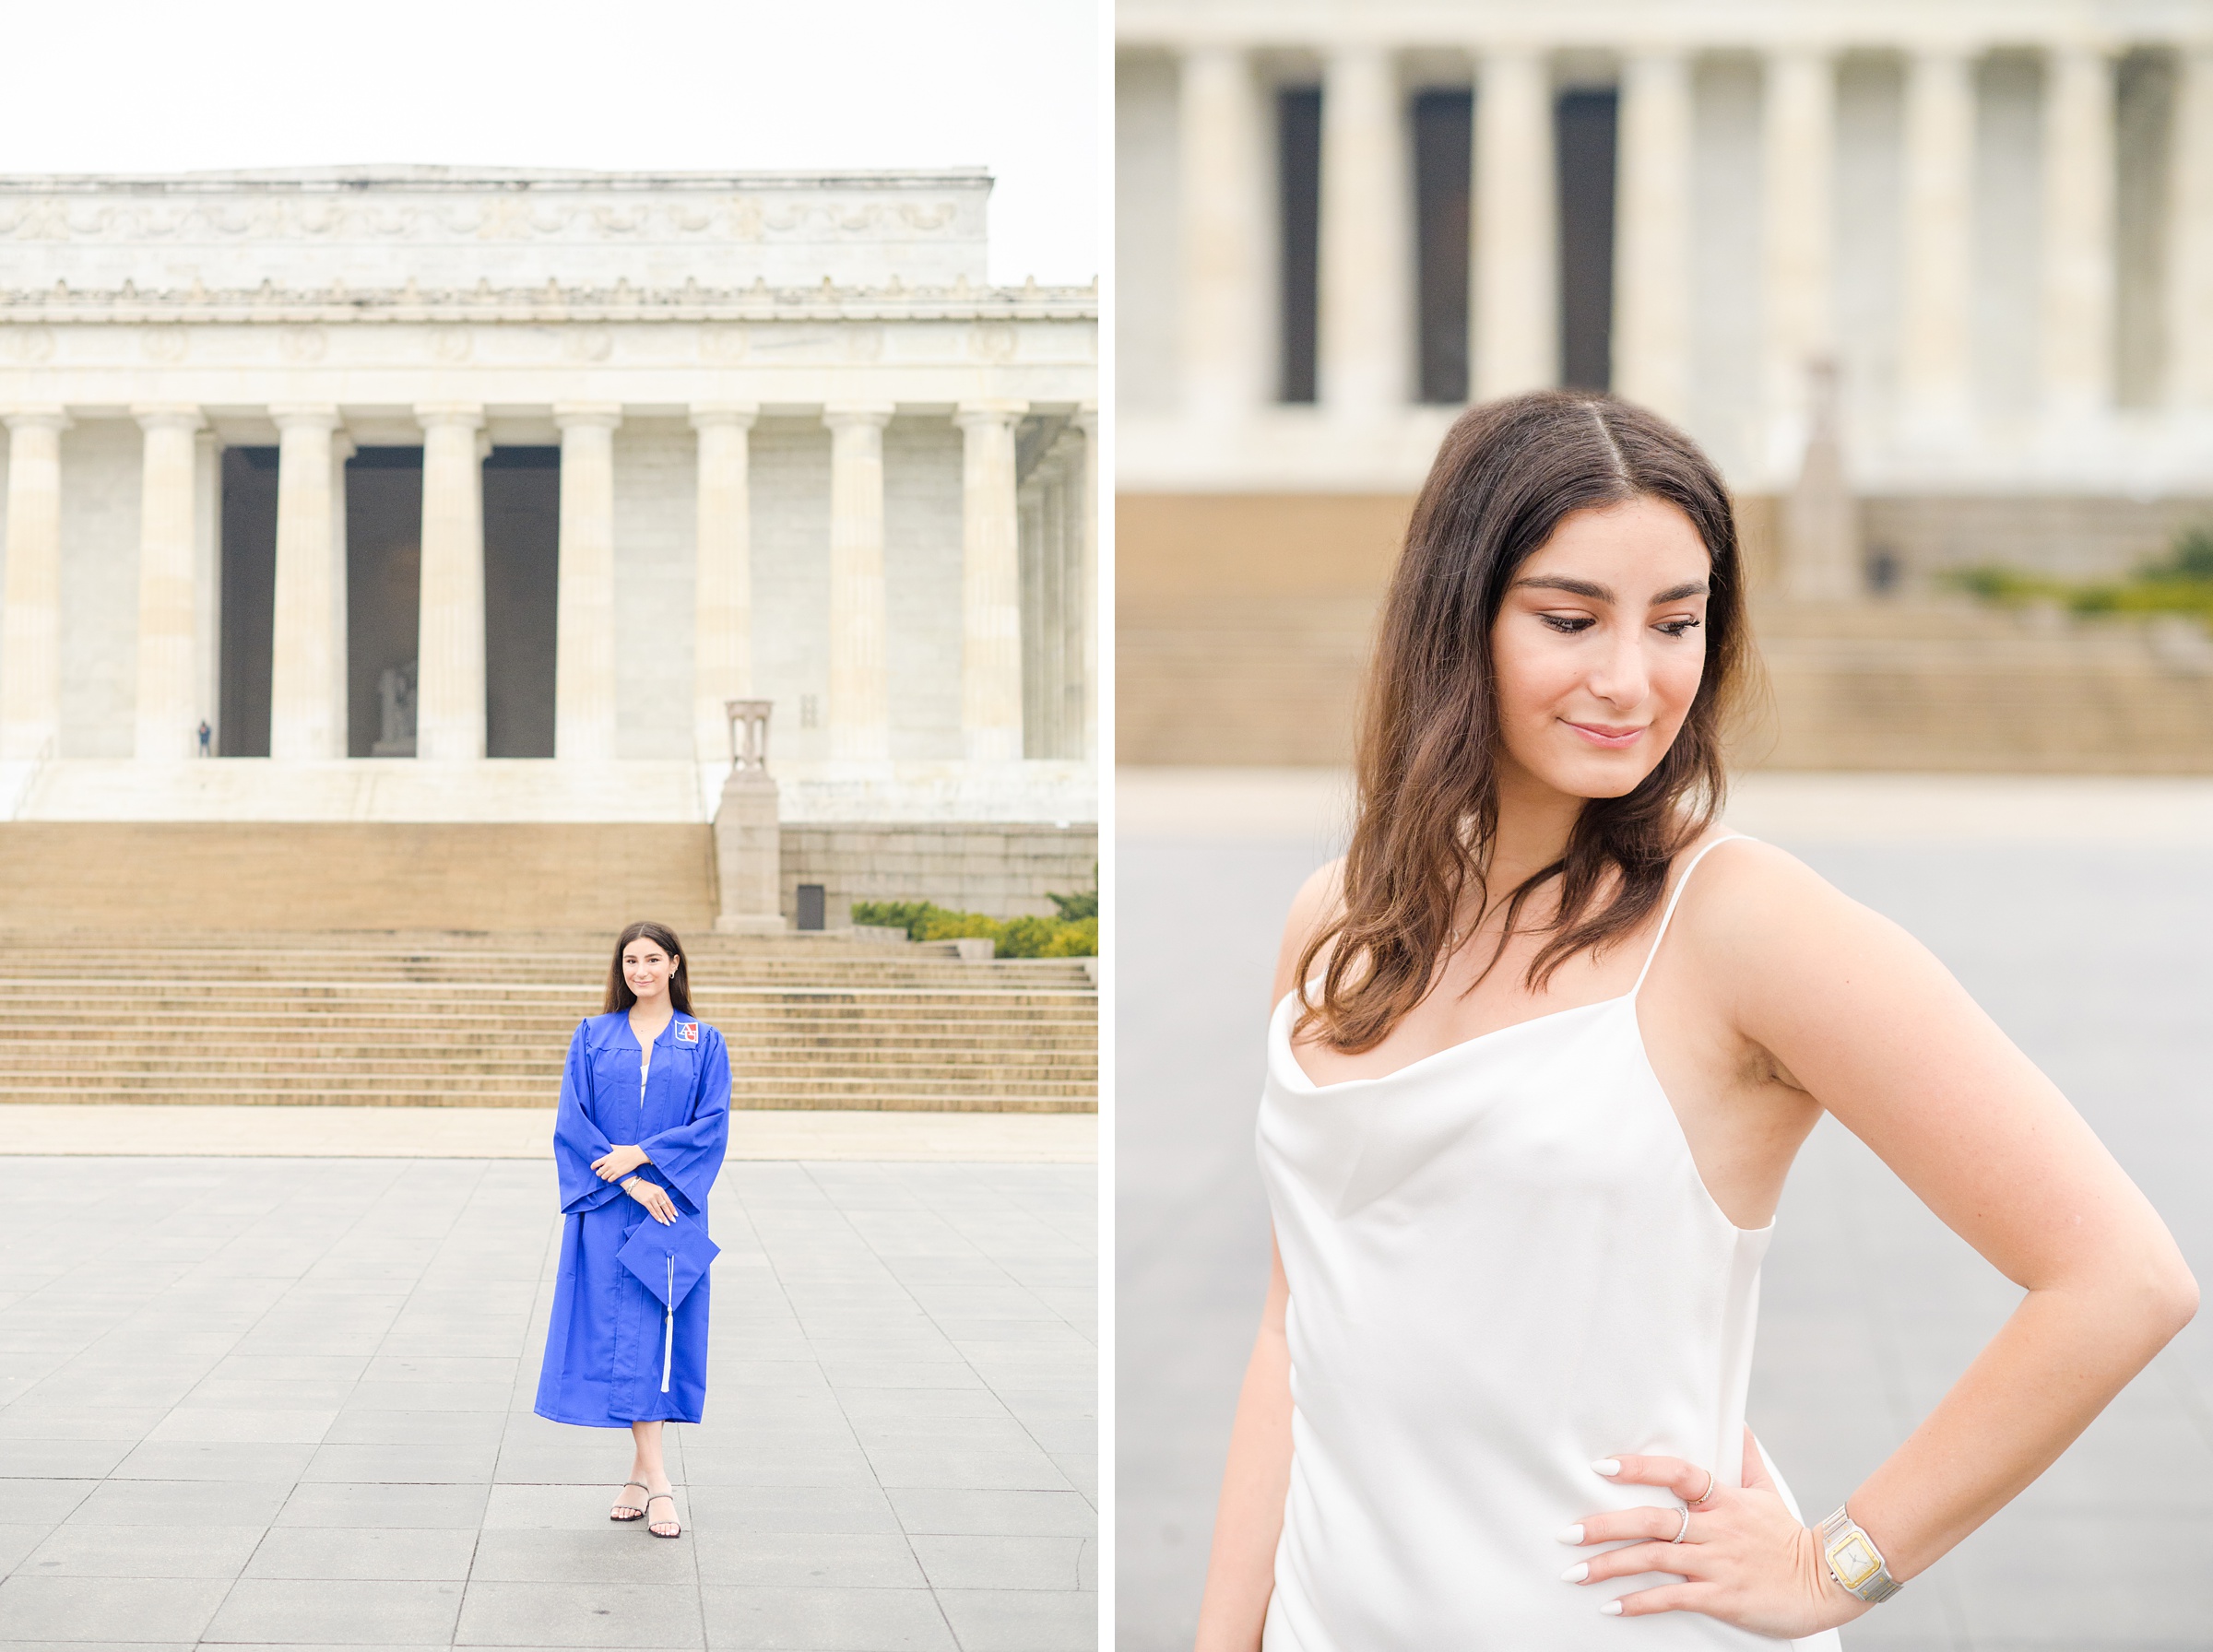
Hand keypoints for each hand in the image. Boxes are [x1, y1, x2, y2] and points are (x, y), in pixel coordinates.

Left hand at [592, 1143, 648, 1181]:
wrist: (636, 1155)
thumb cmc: (627, 1150)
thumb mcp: (617, 1147)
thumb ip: (610, 1147)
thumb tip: (606, 1144)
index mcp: (607, 1157)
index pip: (595, 1164)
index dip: (593, 1167)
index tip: (593, 1168)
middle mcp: (609, 1164)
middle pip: (599, 1172)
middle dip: (599, 1173)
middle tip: (601, 1172)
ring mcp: (614, 1170)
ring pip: (604, 1177)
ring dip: (604, 1176)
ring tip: (606, 1175)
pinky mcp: (619, 1174)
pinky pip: (610, 1180)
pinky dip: (610, 1179)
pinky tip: (611, 1177)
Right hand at [623, 1178, 677, 1223]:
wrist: (633, 1183)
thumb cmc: (644, 1187)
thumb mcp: (654, 1189)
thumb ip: (660, 1196)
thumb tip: (665, 1206)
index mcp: (661, 1190)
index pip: (669, 1201)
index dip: (672, 1209)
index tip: (676, 1215)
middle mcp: (657, 1194)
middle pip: (665, 1206)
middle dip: (669, 1214)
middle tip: (673, 1221)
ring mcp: (651, 1198)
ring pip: (659, 1210)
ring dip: (663, 1217)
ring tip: (667, 1223)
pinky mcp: (645, 1202)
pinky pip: (652, 1211)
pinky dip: (656, 1216)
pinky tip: (660, 1220)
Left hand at [1560, 1428, 1868, 1638]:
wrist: (1827, 1583)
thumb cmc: (1790, 1538)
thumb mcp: (1767, 1492)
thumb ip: (1746, 1458)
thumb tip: (1737, 1423)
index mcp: (1724, 1500)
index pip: (1677, 1474)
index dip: (1640, 1468)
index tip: (1602, 1466)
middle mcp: (1716, 1529)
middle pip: (1653, 1522)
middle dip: (1605, 1526)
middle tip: (1567, 1532)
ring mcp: (1717, 1564)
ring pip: (1654, 1560)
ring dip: (1610, 1566)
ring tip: (1574, 1572)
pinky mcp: (1722, 1597)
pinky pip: (1673, 1598)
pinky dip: (1640, 1603)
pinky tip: (1612, 1606)